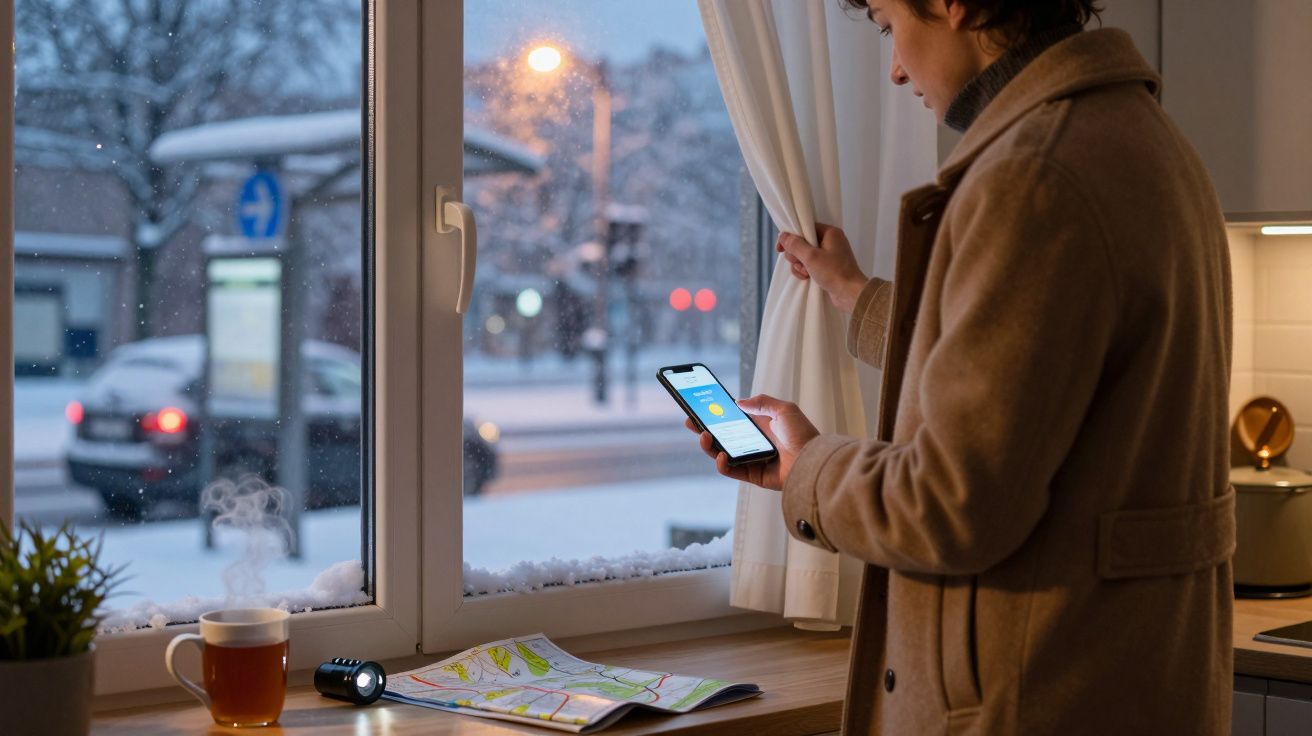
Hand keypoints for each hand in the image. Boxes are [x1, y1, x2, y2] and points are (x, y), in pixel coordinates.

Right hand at [683, 394, 819, 490]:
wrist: (813, 460)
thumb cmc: (803, 435)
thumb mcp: (784, 409)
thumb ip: (762, 403)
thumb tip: (739, 402)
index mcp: (761, 426)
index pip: (733, 419)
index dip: (716, 415)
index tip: (701, 407)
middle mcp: (754, 443)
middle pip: (723, 436)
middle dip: (704, 429)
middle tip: (691, 421)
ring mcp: (752, 459)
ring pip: (723, 454)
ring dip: (709, 446)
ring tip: (703, 436)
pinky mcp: (753, 475)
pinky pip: (732, 470)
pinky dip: (722, 464)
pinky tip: (721, 455)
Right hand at [777, 223, 867, 312]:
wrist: (850, 294)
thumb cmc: (834, 272)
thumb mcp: (811, 256)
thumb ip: (795, 244)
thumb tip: (782, 235)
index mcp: (830, 233)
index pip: (805, 228)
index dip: (791, 237)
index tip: (780, 248)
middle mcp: (830, 241)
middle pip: (802, 243)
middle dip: (796, 256)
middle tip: (800, 263)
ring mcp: (828, 255)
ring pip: (803, 256)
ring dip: (800, 265)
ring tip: (806, 273)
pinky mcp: (827, 267)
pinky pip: (809, 265)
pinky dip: (805, 271)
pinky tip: (807, 278)